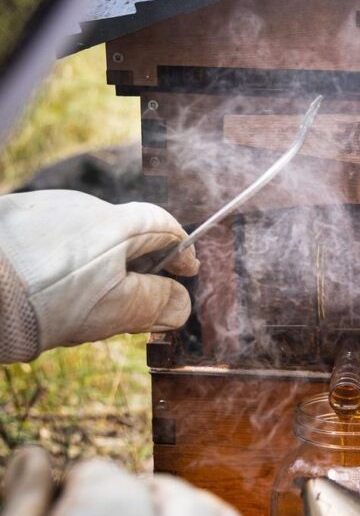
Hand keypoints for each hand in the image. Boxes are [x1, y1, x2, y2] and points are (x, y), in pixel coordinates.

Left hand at [0, 189, 198, 361]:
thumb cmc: (54, 299)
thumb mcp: (118, 310)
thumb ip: (158, 304)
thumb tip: (182, 303)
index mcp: (119, 224)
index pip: (164, 225)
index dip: (181, 250)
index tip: (187, 271)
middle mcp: (85, 205)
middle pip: (125, 233)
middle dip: (137, 264)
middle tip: (137, 299)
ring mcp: (47, 208)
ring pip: (87, 236)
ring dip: (97, 261)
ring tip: (83, 300)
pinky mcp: (14, 216)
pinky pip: (52, 236)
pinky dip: (61, 258)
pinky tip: (49, 287)